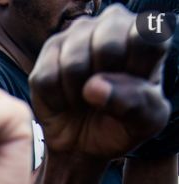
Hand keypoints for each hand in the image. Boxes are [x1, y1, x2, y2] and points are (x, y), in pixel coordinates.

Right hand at [30, 4, 170, 158]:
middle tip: (105, 97)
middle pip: (107, 46)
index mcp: (146, 37)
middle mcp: (113, 26)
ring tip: (84, 101)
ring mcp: (78, 35)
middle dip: (105, 84)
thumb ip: (137, 103)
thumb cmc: (119, 128)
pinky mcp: (49, 52)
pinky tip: (65, 101)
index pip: (145, 35)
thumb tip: (94, 87)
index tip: (132, 92)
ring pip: (74, 63)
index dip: (135, 69)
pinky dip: (57, 100)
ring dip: (78, 95)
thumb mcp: (145, 124)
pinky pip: (48, 78)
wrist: (83, 147)